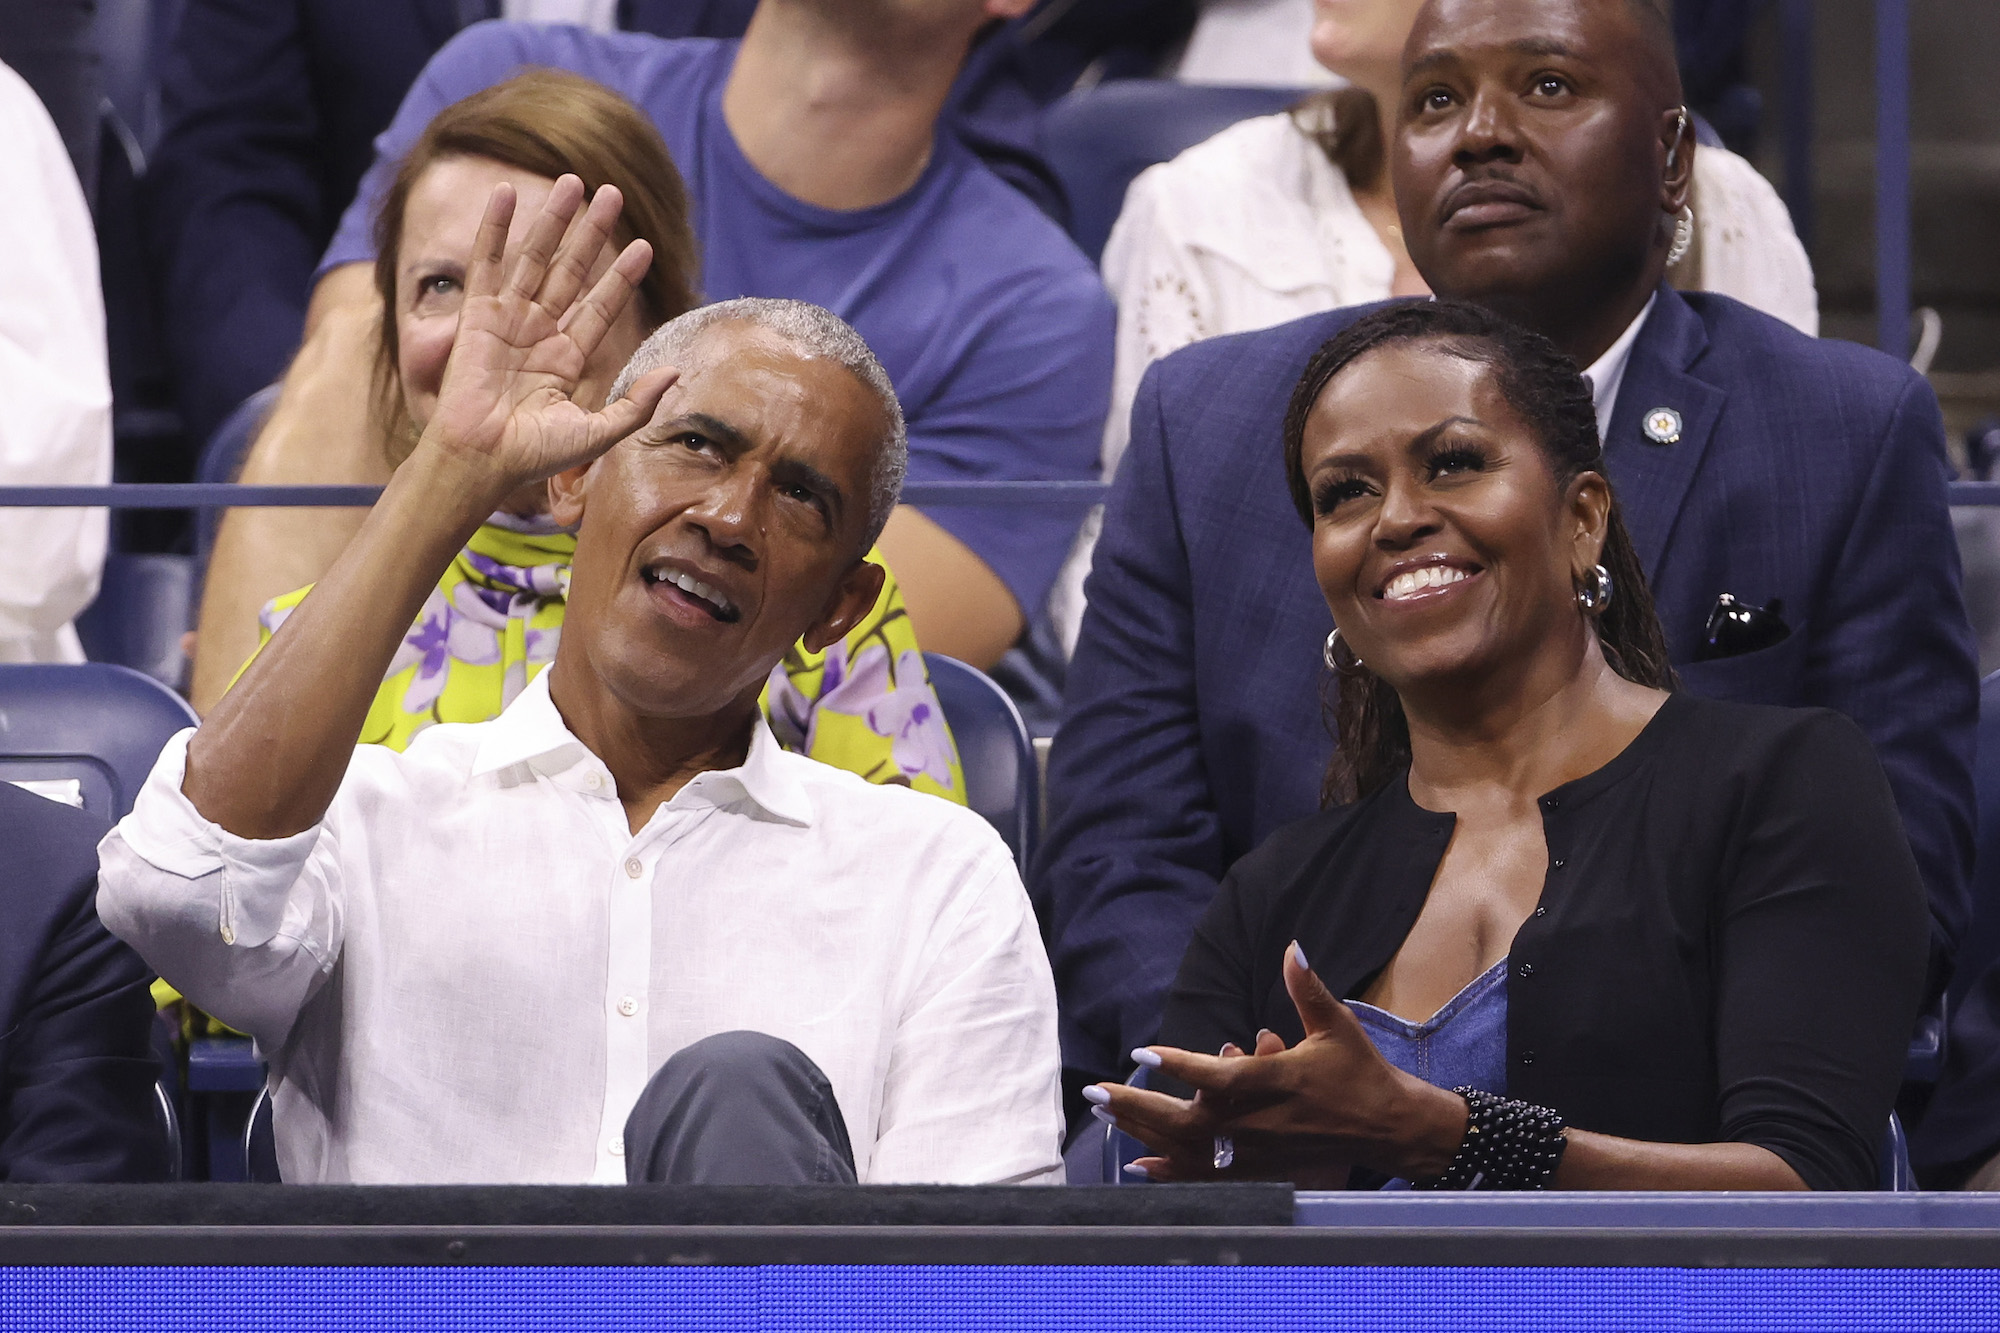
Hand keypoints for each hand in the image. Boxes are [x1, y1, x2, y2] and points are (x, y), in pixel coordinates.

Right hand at [418, 174, 676, 497]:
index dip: (622, 277)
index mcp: (569, 357)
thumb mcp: (597, 433)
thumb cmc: (535, 456)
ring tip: (573, 182)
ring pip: (536, 258)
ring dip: (553, 220)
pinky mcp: (477, 315)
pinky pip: (489, 263)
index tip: (643, 246)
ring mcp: (509, 320)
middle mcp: (541, 332)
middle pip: (572, 271)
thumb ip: (636, 404)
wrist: (483, 461)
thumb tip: (675, 373)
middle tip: (612, 193)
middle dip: (592, 233)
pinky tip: (507, 193)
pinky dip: (496, 228)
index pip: (601, 306)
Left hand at [1092, 943, 1465, 1183]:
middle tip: (1096, 1093)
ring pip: (1188, 1149)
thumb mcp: (1335, 1025)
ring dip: (1143, 1133)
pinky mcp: (1257, 1170)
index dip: (1179, 1063)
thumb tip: (1292, 947)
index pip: (1218, 1075)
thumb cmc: (1359, 1072)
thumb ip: (1306, 987)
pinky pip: (1205, 1176)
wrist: (1387, 1128)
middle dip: (1137, 1107)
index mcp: (1276, 1081)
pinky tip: (1138, 1164)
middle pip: (1187, 1120)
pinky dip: (1169, 1171)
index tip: (1142, 1051)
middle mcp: (1259, 1123)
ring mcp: (1256, 1153)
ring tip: (1105, 1115)